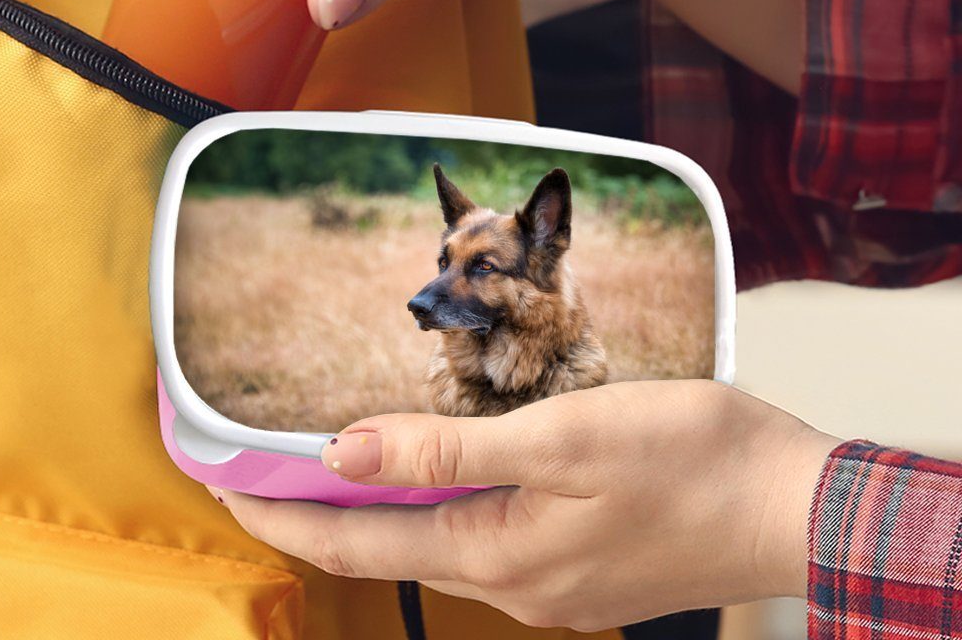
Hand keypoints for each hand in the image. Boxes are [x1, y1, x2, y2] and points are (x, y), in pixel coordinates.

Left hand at [212, 380, 837, 629]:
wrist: (795, 506)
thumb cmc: (692, 460)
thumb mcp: (564, 437)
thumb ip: (450, 449)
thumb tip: (345, 452)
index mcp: (498, 552)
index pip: (358, 539)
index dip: (284, 511)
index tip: (224, 487)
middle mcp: (513, 582)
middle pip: (388, 547)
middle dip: (319, 513)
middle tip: (261, 472)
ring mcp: (549, 583)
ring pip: (436, 544)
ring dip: (380, 509)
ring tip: (335, 466)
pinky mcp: (579, 568)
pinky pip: (483, 541)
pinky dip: (440, 509)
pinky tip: (440, 478)